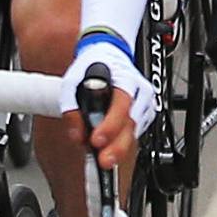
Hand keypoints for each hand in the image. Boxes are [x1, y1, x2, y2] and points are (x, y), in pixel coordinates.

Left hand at [60, 44, 153, 168]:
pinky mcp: (144, 114)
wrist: (109, 55)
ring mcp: (145, 104)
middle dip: (118, 146)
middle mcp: (140, 92)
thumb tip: (77, 134)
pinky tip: (110, 148)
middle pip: (133, 123)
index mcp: (125, 80)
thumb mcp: (73, 81)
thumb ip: (72, 108)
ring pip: (135, 131)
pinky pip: (135, 132)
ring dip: (119, 147)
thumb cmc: (93, 67)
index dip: (110, 125)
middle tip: (104, 161)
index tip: (96, 140)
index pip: (122, 105)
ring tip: (104, 159)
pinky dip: (122, 142)